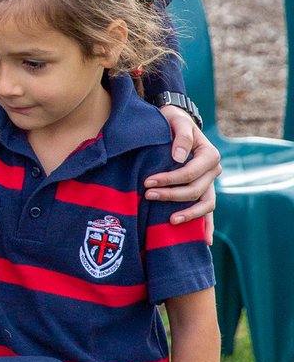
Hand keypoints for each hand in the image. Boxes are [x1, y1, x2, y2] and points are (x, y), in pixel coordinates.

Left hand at [146, 110, 220, 233]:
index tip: (148, 182)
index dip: (169, 179)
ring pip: (206, 204)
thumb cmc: (174, 121)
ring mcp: (210, 183)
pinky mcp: (204, 189)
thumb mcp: (177, 121)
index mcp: (210, 155)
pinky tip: (204, 241)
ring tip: (170, 221)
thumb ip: (181, 137)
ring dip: (189, 214)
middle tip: (148, 195)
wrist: (176, 121)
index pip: (190, 173)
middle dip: (171, 195)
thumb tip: (178, 158)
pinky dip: (207, 225)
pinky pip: (209, 210)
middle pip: (195, 190)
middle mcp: (214, 171)